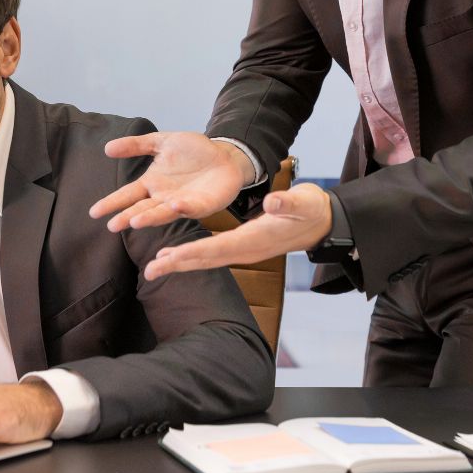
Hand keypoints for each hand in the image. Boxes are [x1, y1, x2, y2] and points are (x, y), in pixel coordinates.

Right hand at [90, 132, 252, 231]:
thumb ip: (137, 145)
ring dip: (150, 218)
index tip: (94, 212)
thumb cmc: (193, 151)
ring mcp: (182, 203)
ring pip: (162, 213)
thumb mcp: (162, 142)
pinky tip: (174, 205)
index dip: (112, 203)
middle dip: (127, 217)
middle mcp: (163, 197)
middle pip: (141, 209)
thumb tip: (107, 148)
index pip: (127, 194)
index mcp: (152, 183)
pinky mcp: (202, 205)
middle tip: (112, 226)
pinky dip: (183, 208)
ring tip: (135, 221)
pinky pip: (191, 208)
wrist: (224, 156)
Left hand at [143, 184, 333, 280]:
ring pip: (208, 260)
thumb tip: (272, 201)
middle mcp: (246, 250)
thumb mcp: (302, 202)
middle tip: (150, 270)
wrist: (322, 221)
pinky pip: (214, 254)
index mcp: (255, 240)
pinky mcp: (244, 246)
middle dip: (178, 265)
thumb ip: (286, 202)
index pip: (217, 248)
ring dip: (182, 263)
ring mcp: (245, 250)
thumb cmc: (310, 209)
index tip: (169, 257)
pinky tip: (178, 255)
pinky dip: (194, 256)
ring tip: (155, 267)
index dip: (192, 252)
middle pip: (207, 260)